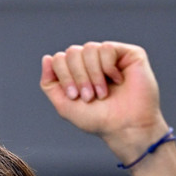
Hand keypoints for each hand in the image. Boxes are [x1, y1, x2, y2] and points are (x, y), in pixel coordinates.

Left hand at [40, 41, 168, 161]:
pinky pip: (107, 48)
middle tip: (89, 97)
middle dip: (78, 77)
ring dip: (93, 75)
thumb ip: (49, 83)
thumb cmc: (97, 119)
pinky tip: (118, 80)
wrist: (124, 127)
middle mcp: (93, 61)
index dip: (64, 77)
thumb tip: (47, 58)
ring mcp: (110, 56)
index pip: (59, 59)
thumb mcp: (64, 104)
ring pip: (89, 48)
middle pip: (72, 52)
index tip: (75, 97)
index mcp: (77, 71)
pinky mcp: (128, 53)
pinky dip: (108, 68)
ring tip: (102, 93)